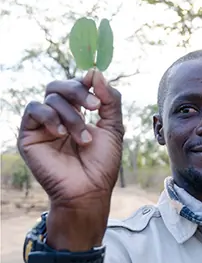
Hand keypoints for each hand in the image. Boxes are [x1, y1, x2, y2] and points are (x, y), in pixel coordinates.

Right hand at [17, 69, 123, 250]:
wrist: (88, 190)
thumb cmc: (102, 164)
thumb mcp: (113, 128)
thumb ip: (109, 100)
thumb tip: (95, 72)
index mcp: (78, 112)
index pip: (77, 85)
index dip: (86, 82)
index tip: (99, 90)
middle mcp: (59, 115)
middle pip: (60, 85)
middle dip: (78, 92)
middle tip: (94, 107)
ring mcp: (43, 124)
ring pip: (50, 97)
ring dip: (71, 115)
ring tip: (82, 139)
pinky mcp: (29, 134)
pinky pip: (34, 109)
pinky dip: (50, 117)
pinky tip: (61, 134)